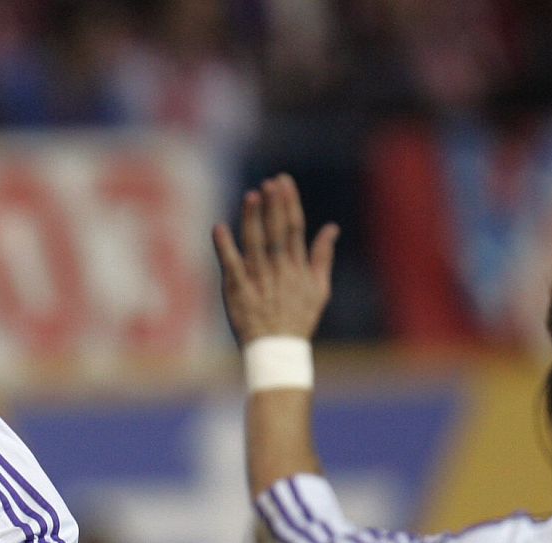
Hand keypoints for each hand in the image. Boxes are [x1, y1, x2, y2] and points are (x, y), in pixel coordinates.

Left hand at [212, 174, 339, 346]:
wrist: (278, 351)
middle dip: (275, 205)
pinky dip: (225, 248)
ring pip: (256, 244)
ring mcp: (259, 281)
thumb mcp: (319, 290)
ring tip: (252, 196)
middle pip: (277, 232)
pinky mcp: (239, 292)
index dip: (289, 203)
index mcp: (297, 267)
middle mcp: (279, 271)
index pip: (295, 228)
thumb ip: (323, 257)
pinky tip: (219, 228)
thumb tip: (332, 228)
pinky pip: (231, 267)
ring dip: (253, 219)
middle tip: (271, 182)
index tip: (283, 182)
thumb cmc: (298, 320)